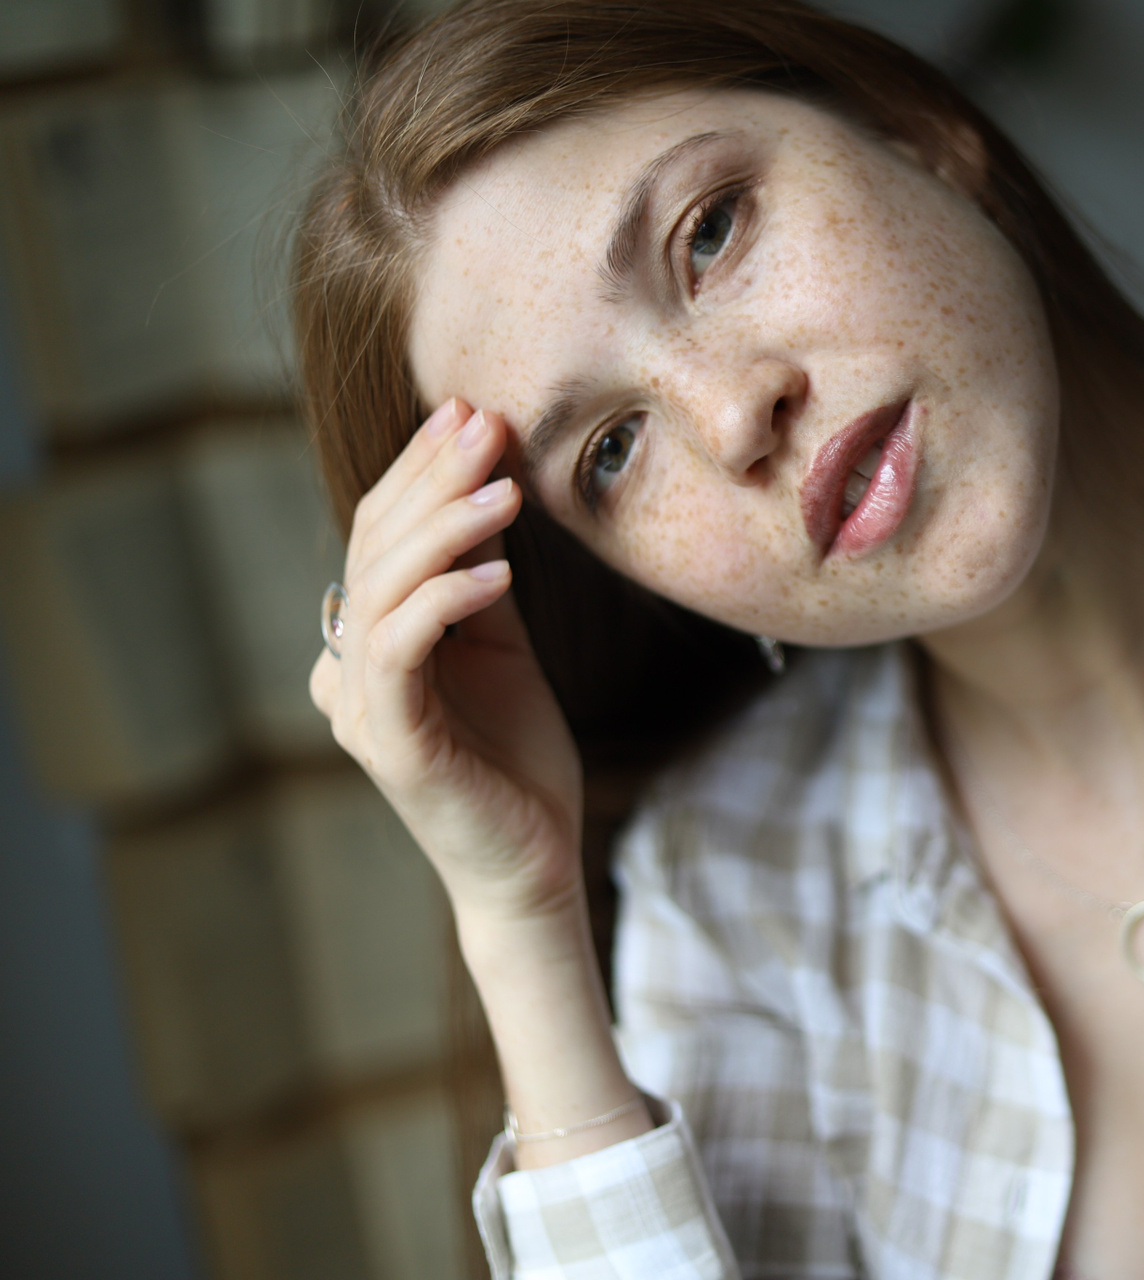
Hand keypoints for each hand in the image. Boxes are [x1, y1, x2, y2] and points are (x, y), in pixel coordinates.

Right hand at [311, 399, 584, 924]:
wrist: (535, 862)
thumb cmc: (518, 761)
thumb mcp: (503, 648)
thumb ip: (481, 578)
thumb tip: (486, 485)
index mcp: (370, 643)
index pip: (380, 536)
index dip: (421, 471)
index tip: (471, 414)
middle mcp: (350, 670)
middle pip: (375, 549)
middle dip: (432, 479)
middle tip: (484, 423)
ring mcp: (363, 709)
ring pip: (382, 590)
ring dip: (446, 529)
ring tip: (506, 488)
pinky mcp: (392, 745)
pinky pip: (402, 651)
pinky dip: (446, 600)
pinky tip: (499, 570)